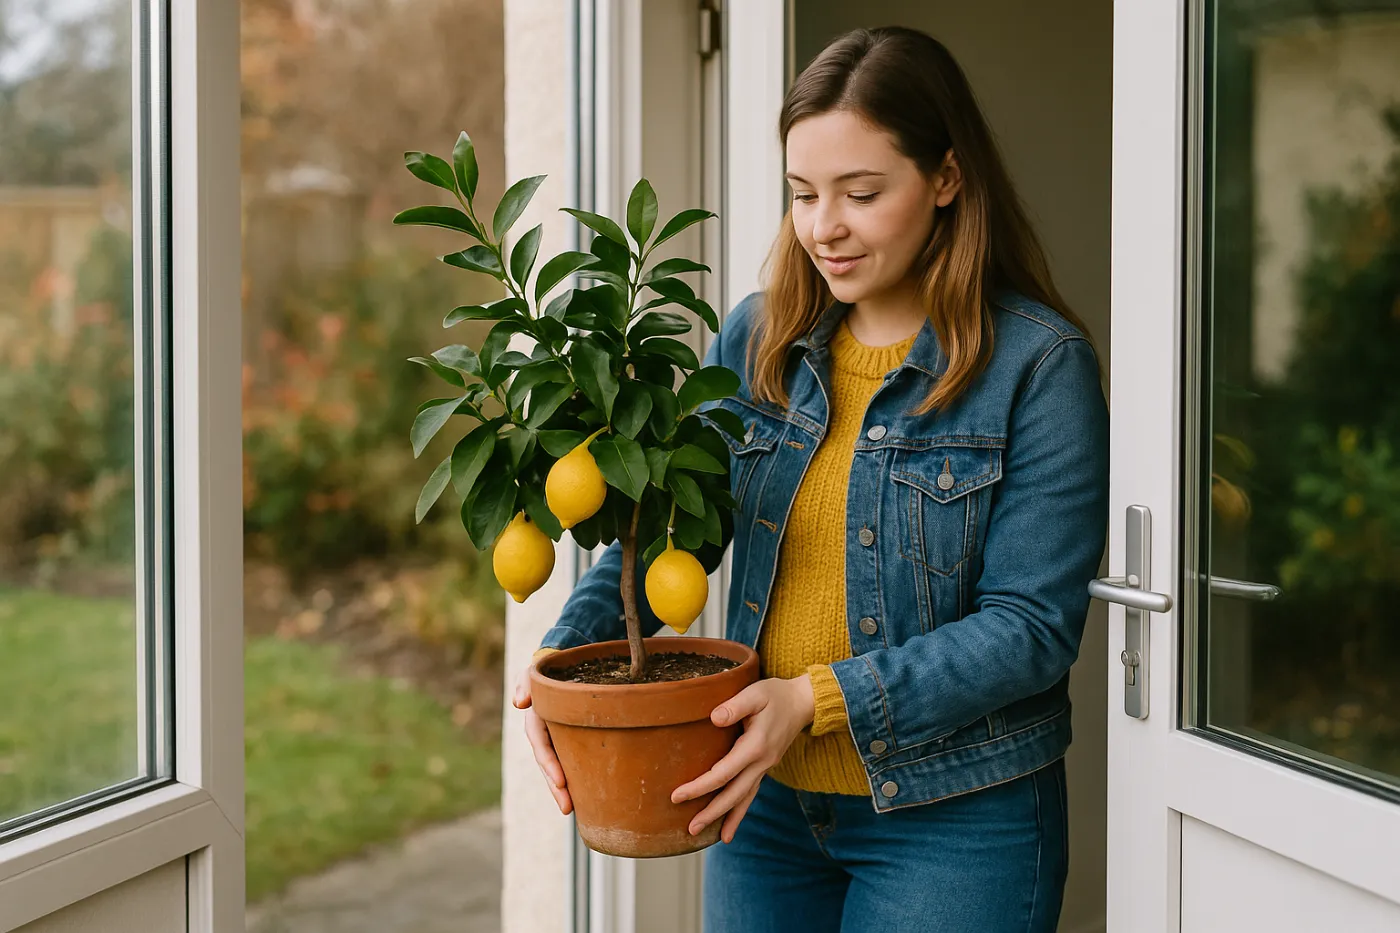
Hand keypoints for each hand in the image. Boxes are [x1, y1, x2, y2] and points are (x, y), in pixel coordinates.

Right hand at [512, 660, 571, 815]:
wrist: (560, 666)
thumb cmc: (548, 669)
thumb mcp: (534, 672)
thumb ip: (525, 683)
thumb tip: (519, 703)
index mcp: (536, 720)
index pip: (541, 745)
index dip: (549, 764)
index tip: (561, 782)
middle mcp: (545, 734)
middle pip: (549, 765)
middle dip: (555, 787)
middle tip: (567, 808)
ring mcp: (557, 739)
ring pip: (559, 767)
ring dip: (565, 789)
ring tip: (574, 810)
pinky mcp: (571, 740)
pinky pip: (572, 761)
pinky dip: (576, 778)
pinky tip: (588, 795)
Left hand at [670, 674, 815, 842]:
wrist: (803, 702)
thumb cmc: (776, 695)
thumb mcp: (756, 693)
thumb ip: (735, 705)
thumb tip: (714, 718)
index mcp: (756, 746)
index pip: (722, 773)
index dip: (699, 787)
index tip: (677, 796)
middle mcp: (762, 762)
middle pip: (733, 794)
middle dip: (711, 813)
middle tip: (690, 829)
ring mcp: (765, 767)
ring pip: (744, 799)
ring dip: (727, 818)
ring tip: (711, 837)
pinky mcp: (765, 768)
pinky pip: (750, 794)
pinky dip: (740, 811)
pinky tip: (730, 828)